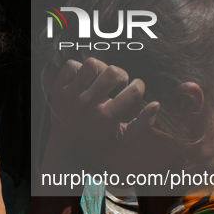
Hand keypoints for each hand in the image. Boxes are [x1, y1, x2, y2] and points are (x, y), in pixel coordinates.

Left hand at [45, 58, 161, 175]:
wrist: (67, 149)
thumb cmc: (100, 142)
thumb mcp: (123, 139)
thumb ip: (143, 124)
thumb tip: (156, 104)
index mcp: (106, 118)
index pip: (133, 92)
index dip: (139, 86)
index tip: (136, 88)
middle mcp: (88, 106)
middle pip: (112, 72)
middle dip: (121, 74)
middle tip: (118, 83)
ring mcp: (71, 97)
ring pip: (91, 64)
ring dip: (100, 68)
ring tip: (101, 79)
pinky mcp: (58, 90)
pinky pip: (71, 65)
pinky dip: (79, 68)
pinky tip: (84, 79)